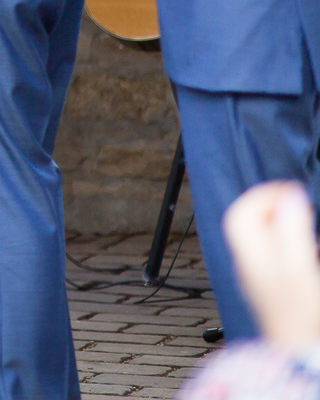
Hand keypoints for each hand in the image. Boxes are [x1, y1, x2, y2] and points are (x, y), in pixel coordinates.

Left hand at [223, 181, 319, 348]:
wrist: (303, 356)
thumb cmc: (302, 316)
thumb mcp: (299, 267)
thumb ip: (292, 231)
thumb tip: (290, 199)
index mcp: (251, 257)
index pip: (240, 214)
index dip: (263, 196)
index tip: (291, 192)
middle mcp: (250, 266)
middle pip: (248, 226)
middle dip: (271, 207)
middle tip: (298, 203)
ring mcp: (261, 280)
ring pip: (262, 242)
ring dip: (281, 225)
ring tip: (305, 222)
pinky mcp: (275, 293)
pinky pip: (275, 259)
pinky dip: (289, 246)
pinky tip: (308, 252)